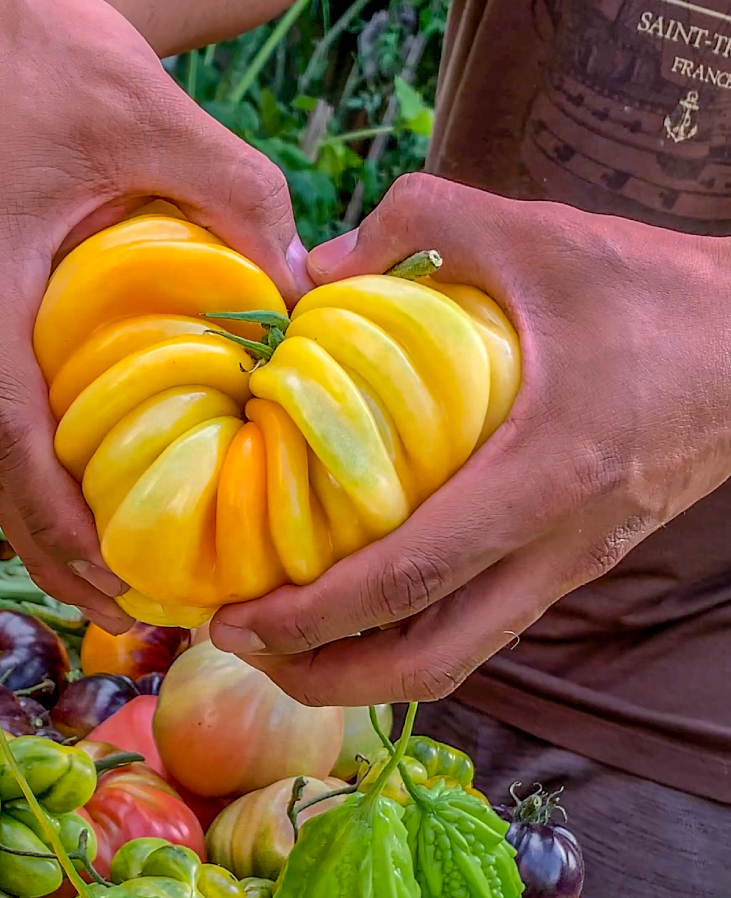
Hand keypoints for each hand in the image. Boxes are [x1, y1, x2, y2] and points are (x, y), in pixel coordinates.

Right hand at [0, 0, 308, 630]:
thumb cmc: (57, 46)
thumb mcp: (159, 114)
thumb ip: (236, 202)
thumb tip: (303, 300)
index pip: (5, 425)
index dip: (55, 516)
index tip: (114, 576)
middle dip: (49, 548)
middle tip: (124, 613)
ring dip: (40, 521)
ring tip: (108, 585)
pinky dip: (36, 468)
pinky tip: (86, 503)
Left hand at [210, 172, 730, 703]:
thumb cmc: (659, 292)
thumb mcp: (541, 235)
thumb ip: (421, 220)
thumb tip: (312, 264)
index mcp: (545, 477)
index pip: (412, 576)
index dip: (315, 614)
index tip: (237, 621)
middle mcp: (557, 548)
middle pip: (431, 664)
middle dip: (324, 677)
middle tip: (242, 649)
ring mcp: (569, 568)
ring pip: (457, 661)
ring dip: (362, 670)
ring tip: (282, 643)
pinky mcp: (573, 566)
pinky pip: (478, 627)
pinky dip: (406, 636)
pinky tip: (354, 605)